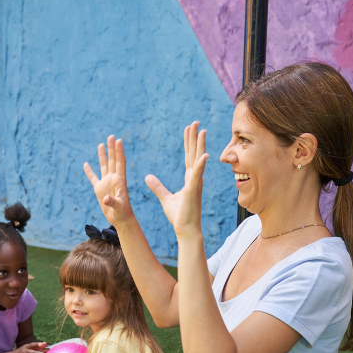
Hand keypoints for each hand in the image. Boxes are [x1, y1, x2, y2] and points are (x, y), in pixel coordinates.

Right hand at [84, 135, 135, 226]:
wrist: (120, 219)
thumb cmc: (122, 213)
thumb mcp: (119, 207)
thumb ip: (113, 202)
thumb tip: (106, 198)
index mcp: (120, 180)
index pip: (120, 163)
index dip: (119, 151)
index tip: (119, 140)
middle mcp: (113, 179)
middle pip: (112, 160)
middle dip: (112, 148)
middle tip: (111, 136)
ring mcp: (106, 183)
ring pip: (104, 166)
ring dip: (103, 155)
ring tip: (101, 144)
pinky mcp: (99, 189)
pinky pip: (93, 178)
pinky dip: (89, 171)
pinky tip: (86, 164)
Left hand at [145, 121, 208, 237]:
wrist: (185, 230)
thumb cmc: (179, 216)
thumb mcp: (165, 198)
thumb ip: (158, 186)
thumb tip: (148, 177)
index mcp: (190, 179)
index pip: (189, 156)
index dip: (189, 142)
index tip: (189, 129)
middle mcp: (195, 179)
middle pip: (195, 154)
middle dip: (195, 138)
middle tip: (196, 122)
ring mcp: (196, 184)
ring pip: (198, 160)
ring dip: (200, 145)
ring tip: (201, 130)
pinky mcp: (193, 191)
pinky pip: (197, 176)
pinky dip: (201, 165)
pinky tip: (204, 155)